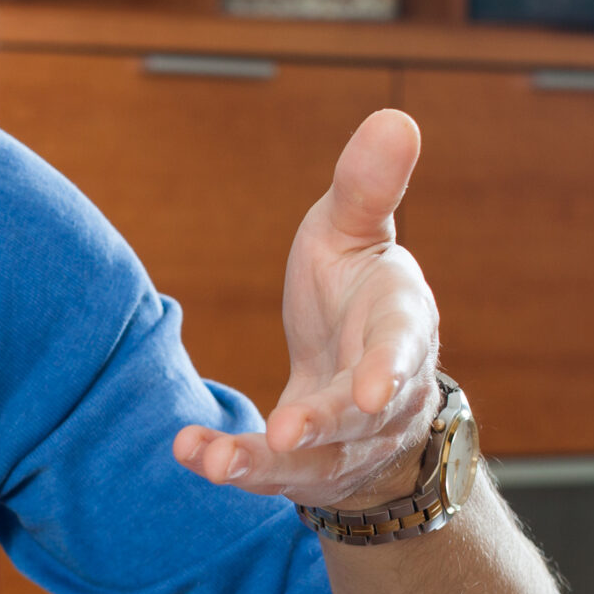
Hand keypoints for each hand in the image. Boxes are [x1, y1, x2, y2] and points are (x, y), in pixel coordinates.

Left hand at [173, 108, 439, 508]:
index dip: (391, 368)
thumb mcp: (355, 232)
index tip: (376, 386)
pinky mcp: (306, 468)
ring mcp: (347, 441)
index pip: (403, 348)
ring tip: (217, 465)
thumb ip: (367, 187)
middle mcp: (384, 397)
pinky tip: (189, 449)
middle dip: (325, 425)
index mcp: (401, 327)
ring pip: (312, 461)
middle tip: (287, 431)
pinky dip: (229, 462)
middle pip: (359, 417)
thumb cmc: (356, 291)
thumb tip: (395, 118)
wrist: (358, 376)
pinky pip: (271, 476)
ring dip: (263, 464)